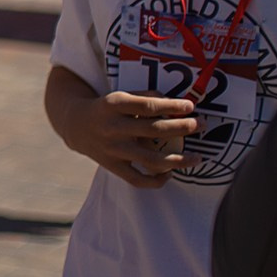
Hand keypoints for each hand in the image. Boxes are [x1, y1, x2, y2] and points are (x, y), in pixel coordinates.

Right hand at [57, 89, 199, 188]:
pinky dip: (156, 180)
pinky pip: (138, 179)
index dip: (172, 106)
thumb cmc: (108, 108)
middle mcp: (112, 128)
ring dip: (178, 160)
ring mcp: (113, 150)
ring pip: (150, 159)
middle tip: (201, 124)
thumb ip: (146, 98)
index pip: (147, 106)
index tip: (191, 106)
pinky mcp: (113, 166)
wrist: (75, 125)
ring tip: (198, 158)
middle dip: (182, 127)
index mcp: (113, 105)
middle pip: (153, 130)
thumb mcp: (121, 96)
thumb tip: (178, 106)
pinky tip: (171, 173)